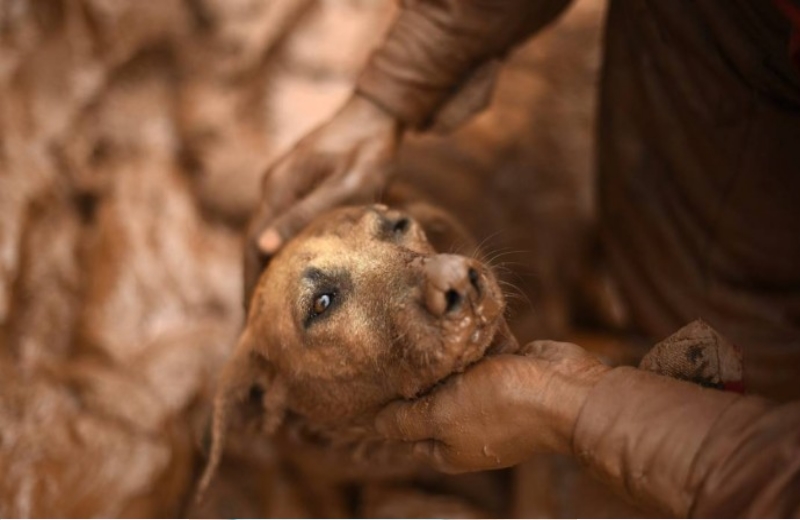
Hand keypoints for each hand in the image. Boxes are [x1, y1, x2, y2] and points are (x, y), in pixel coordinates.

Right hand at [244, 94, 402, 303]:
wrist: (378, 112)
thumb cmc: (368, 150)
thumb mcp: (344, 186)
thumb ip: (304, 215)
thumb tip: (261, 248)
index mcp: (280, 189)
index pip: (252, 247)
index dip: (250, 284)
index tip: (251, 320)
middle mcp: (274, 185)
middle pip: (253, 243)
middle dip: (253, 283)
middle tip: (257, 324)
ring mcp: (283, 182)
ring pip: (265, 233)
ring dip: (265, 268)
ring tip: (270, 306)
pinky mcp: (297, 181)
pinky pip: (280, 222)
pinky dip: (280, 250)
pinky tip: (290, 269)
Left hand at [374, 340, 610, 473]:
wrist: (567, 392)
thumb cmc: (501, 406)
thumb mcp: (441, 416)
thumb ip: (406, 421)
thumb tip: (375, 425)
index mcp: (448, 448)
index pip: (405, 430)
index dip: (390, 406)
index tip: (377, 374)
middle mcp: (467, 427)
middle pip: (428, 399)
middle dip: (418, 373)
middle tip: (400, 343)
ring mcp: (489, 400)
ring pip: (454, 373)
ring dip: (445, 352)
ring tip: (426, 325)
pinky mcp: (508, 372)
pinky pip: (480, 354)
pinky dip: (473, 339)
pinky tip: (459, 319)